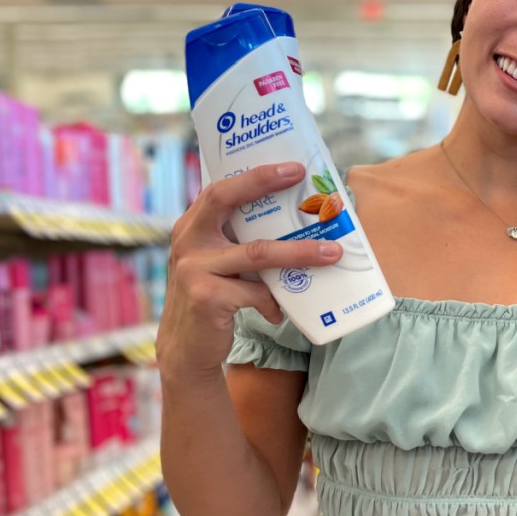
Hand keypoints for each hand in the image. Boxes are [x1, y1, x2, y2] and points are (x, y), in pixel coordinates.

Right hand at [156, 162, 341, 379]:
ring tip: (332, 253)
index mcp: (192, 227)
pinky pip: (257, 293)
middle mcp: (188, 241)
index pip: (219, 189)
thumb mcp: (218, 264)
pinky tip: (279, 312)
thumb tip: (299, 224)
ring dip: (300, 252)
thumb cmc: (213, 298)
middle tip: (300, 177)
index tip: (291, 167)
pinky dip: (274, 302)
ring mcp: (194, 269)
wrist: (184, 349)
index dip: (254, 175)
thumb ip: (240, 243)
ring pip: (258, 252)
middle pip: (225, 201)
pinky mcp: (207, 298)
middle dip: (263, 183)